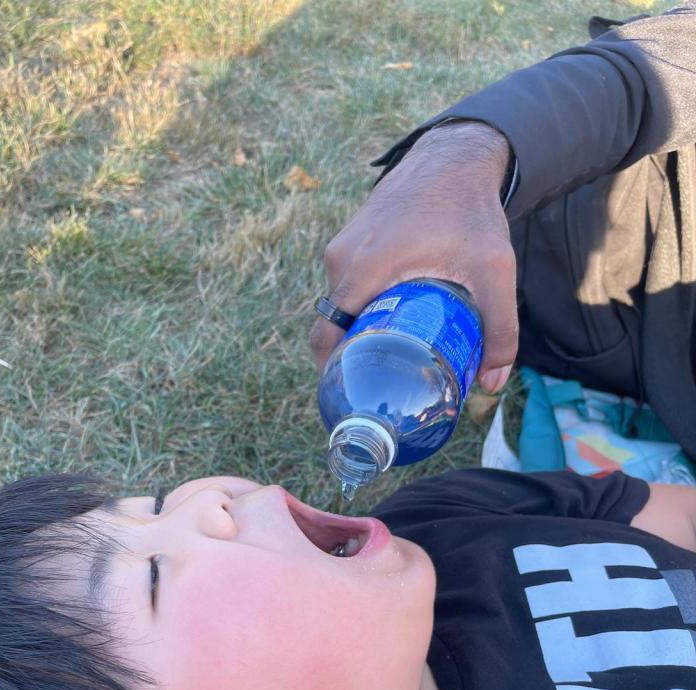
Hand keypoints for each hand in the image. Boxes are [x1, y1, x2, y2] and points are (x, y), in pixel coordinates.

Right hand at [309, 121, 516, 391]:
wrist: (456, 156)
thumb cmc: (471, 211)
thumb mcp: (494, 272)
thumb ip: (500, 329)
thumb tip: (492, 385)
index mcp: (360, 270)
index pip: (325, 337)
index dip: (332, 374)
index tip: (351, 397)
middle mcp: (341, 259)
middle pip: (333, 325)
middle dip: (352, 357)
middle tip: (379, 385)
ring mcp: (343, 246)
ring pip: (341, 304)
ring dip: (358, 330)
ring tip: (388, 356)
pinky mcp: (351, 238)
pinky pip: (347, 283)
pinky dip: (362, 305)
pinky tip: (388, 320)